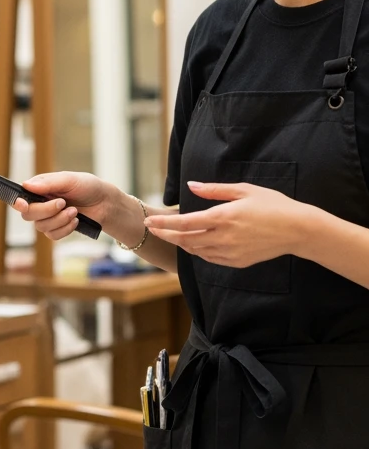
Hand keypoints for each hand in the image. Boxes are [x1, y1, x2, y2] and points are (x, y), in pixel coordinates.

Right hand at [13, 172, 108, 241]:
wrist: (105, 203)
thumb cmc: (87, 187)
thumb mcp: (69, 180)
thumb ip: (48, 183)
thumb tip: (26, 185)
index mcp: (39, 188)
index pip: (20, 197)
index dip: (18, 203)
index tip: (24, 205)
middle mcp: (40, 203)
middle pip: (28, 214)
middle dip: (46, 211)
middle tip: (63, 203)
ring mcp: (48, 218)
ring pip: (41, 226)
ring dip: (60, 220)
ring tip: (74, 211)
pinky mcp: (57, 229)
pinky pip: (52, 235)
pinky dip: (65, 228)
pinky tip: (75, 220)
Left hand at [142, 180, 316, 265]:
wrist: (298, 230)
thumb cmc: (273, 205)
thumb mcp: (244, 190)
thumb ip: (214, 189)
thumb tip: (191, 186)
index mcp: (223, 217)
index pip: (184, 224)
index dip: (164, 225)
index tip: (150, 223)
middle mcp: (223, 237)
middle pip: (185, 240)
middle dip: (166, 235)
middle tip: (153, 229)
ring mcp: (231, 252)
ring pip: (196, 251)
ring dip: (181, 244)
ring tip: (171, 235)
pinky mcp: (238, 262)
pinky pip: (211, 258)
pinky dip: (198, 251)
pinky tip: (195, 244)